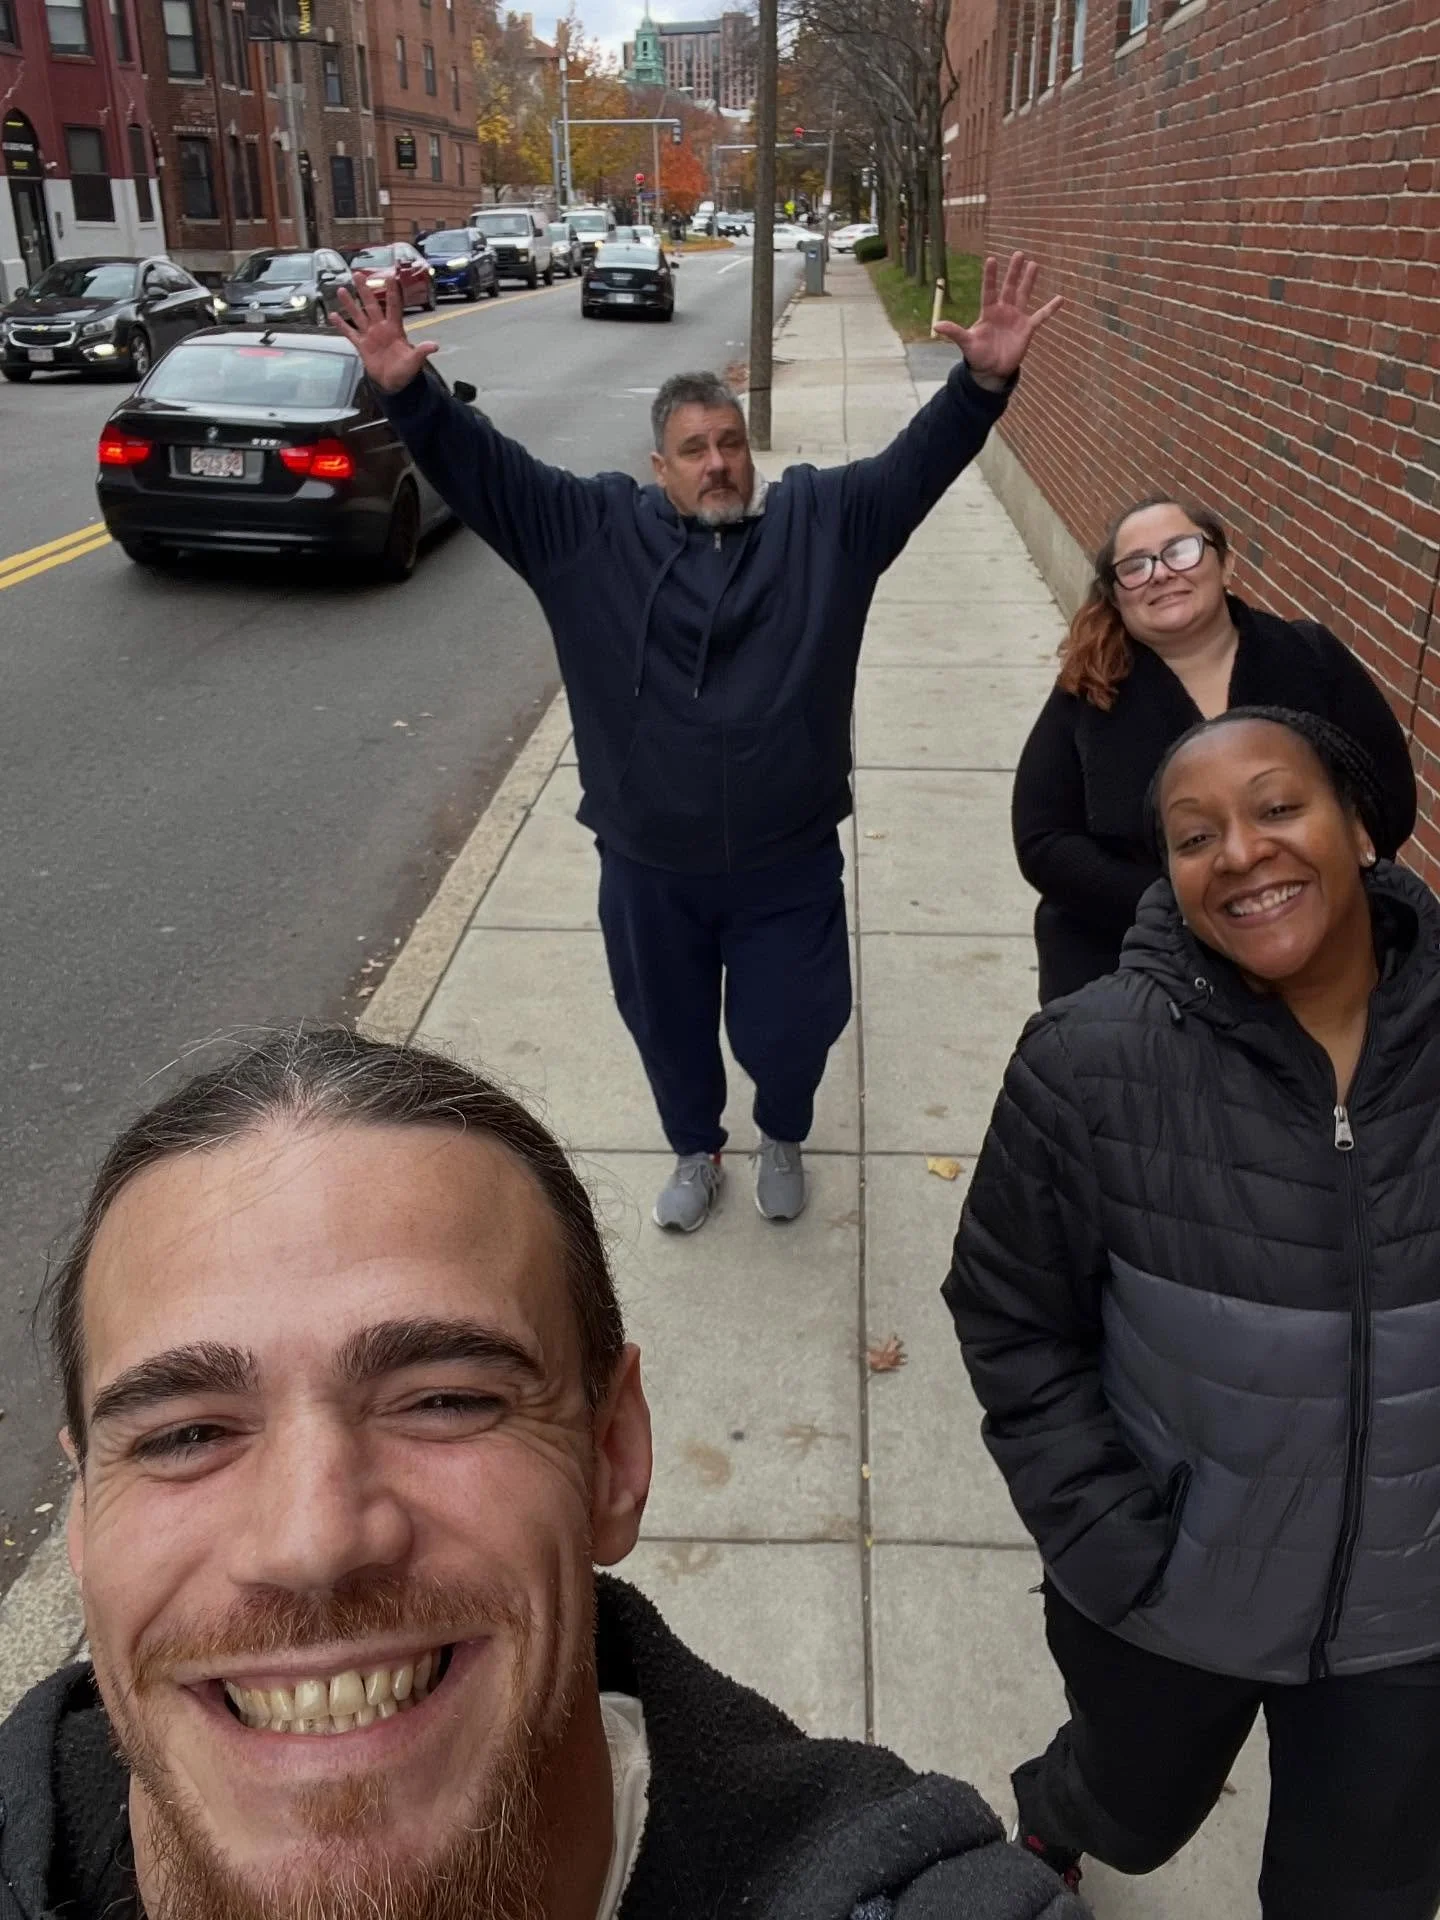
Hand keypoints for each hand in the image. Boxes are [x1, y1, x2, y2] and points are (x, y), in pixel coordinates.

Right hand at [332, 274, 437, 393]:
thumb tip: (434, 346)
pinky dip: (341, 325)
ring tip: (341, 290)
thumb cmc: (406, 371)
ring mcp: (370, 336)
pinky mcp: (362, 346)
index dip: (392, 293)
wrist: (394, 384)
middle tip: (358, 275)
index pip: (393, 307)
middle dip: (365, 291)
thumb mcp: (415, 361)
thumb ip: (422, 351)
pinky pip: (350, 333)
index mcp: (395, 329)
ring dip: (350, 304)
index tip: (390, 277)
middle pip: (372, 306)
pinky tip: (332, 315)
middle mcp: (381, 328)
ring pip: (358, 316)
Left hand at [934, 251, 1061, 391]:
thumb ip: (954, 332)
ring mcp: (1016, 317)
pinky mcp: (1027, 328)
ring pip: (1024, 295)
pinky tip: (1061, 298)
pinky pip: (1041, 316)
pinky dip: (1050, 308)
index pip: (989, 290)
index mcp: (988, 311)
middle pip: (1009, 287)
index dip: (991, 276)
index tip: (992, 259)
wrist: (991, 370)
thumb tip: (936, 325)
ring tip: (1034, 264)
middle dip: (1013, 272)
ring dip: (1029, 281)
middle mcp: (1003, 310)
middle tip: (1019, 254)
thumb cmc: (978, 355)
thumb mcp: (966, 343)